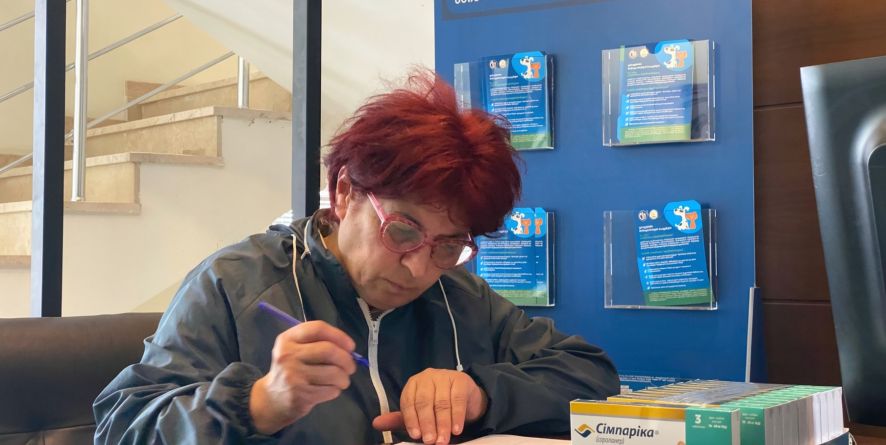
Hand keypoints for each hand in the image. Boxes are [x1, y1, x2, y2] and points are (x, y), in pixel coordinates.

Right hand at [249, 321, 357, 434]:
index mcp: (287, 339)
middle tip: (351, 367)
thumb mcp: (295, 349)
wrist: (271, 399)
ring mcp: (293, 376)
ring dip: (344, 378)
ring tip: (342, 380)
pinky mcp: (301, 396)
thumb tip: (348, 348)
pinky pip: (330, 390)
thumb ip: (317, 342)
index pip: (318, 329)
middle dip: (346, 359)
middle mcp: (288, 355)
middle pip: (328, 350)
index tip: (351, 346)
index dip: (339, 336)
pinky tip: (330, 389)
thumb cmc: (291, 370)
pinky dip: (336, 390)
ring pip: (333, 372)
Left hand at [372, 368, 487, 444]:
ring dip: (443, 424)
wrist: (466, 397)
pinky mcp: (461, 380)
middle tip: (430, 441)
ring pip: (442, 402)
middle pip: (424, 402)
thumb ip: (399, 420)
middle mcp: (427, 377)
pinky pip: (458, 400)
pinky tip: (456, 430)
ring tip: (443, 440)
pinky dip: (456, 416)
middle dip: (427, 424)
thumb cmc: (437, 407)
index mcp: (413, 384)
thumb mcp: (417, 414)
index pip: (408, 401)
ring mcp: (444, 376)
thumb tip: (376, 424)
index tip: (415, 436)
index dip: (411, 420)